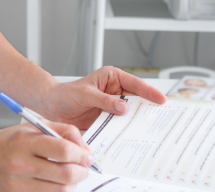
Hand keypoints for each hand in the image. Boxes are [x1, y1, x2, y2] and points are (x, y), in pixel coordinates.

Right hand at [0, 121, 92, 191]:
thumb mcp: (34, 126)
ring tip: (71, 175)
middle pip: (65, 174)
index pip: (62, 150)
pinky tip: (58, 183)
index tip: (86, 155)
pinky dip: (59, 191)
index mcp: (25, 141)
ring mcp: (18, 184)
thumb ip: (62, 130)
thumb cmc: (9, 141)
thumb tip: (84, 146)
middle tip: (84, 167)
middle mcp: (21, 164)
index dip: (81, 154)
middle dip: (82, 171)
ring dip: (73, 183)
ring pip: (60, 190)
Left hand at [40, 66, 167, 129]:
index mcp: (112, 78)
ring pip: (130, 113)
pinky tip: (132, 136)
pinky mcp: (108, 119)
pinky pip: (120, 124)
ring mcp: (112, 106)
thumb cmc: (66, 95)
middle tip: (162, 116)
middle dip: (148, 107)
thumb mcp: (85, 95)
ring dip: (138, 120)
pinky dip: (126, 130)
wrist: (51, 108)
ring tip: (151, 129)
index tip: (161, 99)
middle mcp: (115, 91)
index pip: (135, 84)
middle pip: (137, 99)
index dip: (149, 92)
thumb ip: (104, 101)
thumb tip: (123, 107)